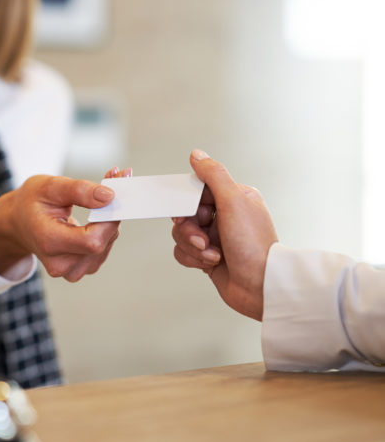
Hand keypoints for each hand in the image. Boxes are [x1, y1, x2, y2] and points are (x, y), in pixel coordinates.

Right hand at [0, 169, 128, 281]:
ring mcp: (71, 270)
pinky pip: (103, 249)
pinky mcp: (80, 268)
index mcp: (49, 242)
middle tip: (113, 182)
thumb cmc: (31, 203)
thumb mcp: (49, 186)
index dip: (109, 218)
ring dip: (110, 220)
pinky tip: (97, 215)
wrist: (18, 222)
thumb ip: (78, 190)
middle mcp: (60, 263)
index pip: (92, 240)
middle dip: (112, 213)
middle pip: (101, 243)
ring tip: (100, 198)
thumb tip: (109, 197)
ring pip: (106, 245)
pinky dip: (106, 230)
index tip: (115, 192)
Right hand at [171, 150, 277, 319]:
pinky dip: (193, 258)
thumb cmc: (253, 245)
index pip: (197, 190)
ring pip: (181, 234)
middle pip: (185, 213)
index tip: (188, 212)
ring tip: (212, 253)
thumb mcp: (233, 201)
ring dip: (193, 246)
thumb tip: (197, 155)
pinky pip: (183, 252)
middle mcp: (224, 217)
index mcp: (234, 198)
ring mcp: (215, 238)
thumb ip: (213, 175)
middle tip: (203, 237)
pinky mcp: (207, 257)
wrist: (260, 286)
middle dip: (190, 229)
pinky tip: (210, 262)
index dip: (188, 203)